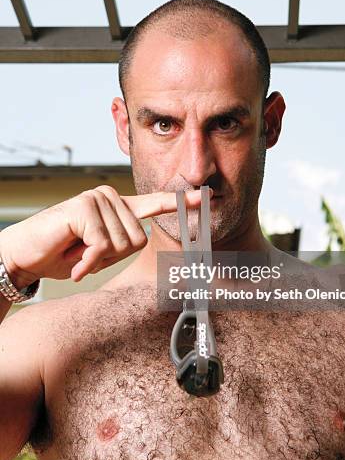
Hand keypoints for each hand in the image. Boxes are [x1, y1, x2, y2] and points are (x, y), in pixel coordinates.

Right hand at [0, 185, 206, 287]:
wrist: (25, 256)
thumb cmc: (62, 254)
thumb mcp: (100, 252)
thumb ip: (122, 245)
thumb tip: (145, 243)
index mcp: (118, 207)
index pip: (154, 203)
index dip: (180, 204)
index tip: (205, 198)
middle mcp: (110, 197)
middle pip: (139, 240)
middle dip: (112, 259)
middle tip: (86, 256)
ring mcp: (97, 198)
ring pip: (122, 244)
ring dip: (97, 260)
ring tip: (77, 255)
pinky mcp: (84, 206)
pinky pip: (103, 245)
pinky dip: (88, 262)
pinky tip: (73, 261)